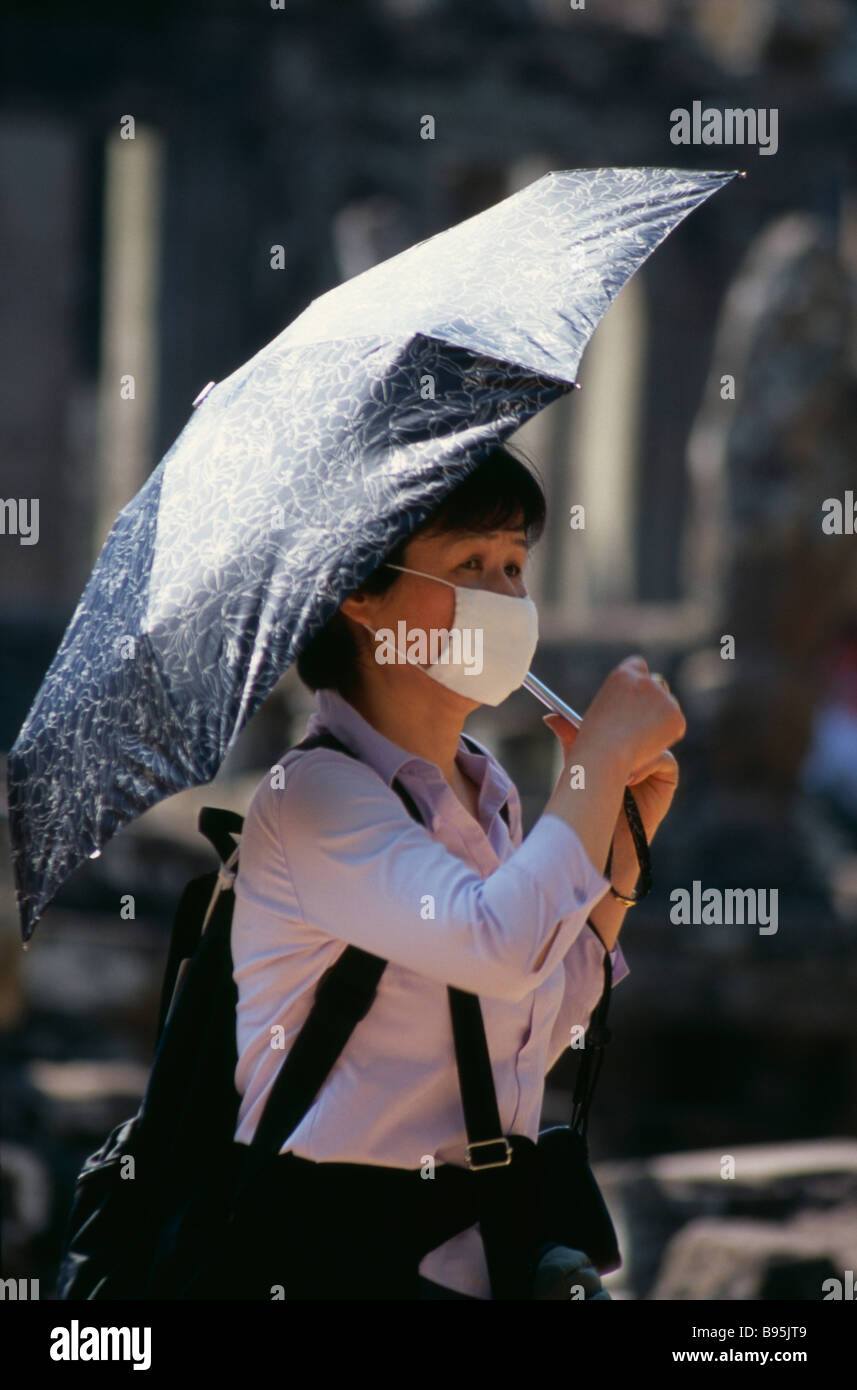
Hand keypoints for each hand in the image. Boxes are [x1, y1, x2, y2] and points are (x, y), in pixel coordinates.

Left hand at [543, 714, 677, 845]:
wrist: (608, 833)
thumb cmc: (592, 800)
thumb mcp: (581, 763)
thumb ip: (571, 737)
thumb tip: (550, 716)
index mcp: (624, 742)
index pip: (626, 724)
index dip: (616, 725)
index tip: (598, 728)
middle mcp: (641, 749)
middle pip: (642, 730)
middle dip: (628, 737)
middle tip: (610, 747)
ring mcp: (657, 760)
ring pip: (652, 742)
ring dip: (636, 754)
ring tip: (619, 775)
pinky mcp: (668, 774)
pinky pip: (664, 758)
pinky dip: (648, 765)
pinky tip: (630, 781)